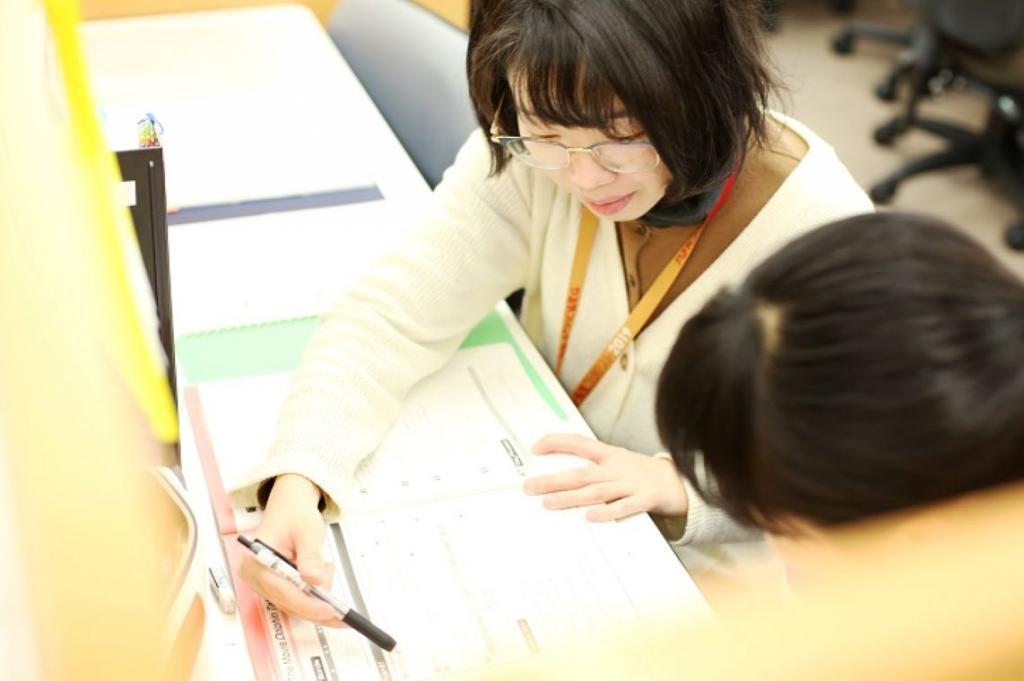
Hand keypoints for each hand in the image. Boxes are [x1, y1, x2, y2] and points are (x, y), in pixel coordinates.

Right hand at [238, 474, 343, 626]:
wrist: (290, 505)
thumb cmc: (295, 514)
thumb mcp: (307, 532)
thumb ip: (310, 557)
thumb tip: (316, 581)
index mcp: (256, 560)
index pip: (282, 590)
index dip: (307, 604)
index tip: (329, 610)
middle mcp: (255, 575)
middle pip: (287, 602)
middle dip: (315, 605)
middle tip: (342, 610)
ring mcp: (263, 582)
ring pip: (293, 603)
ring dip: (315, 597)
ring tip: (327, 568)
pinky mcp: (274, 584)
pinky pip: (294, 597)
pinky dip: (312, 592)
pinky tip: (322, 574)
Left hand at [523, 434, 688, 521]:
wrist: (678, 481)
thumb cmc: (640, 473)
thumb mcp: (617, 461)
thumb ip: (593, 466)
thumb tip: (560, 479)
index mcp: (609, 455)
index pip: (579, 443)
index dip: (557, 443)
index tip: (535, 449)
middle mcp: (617, 468)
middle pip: (581, 473)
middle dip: (553, 480)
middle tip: (530, 487)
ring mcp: (631, 483)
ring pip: (596, 491)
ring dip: (571, 497)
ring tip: (549, 503)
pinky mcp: (645, 499)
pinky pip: (625, 507)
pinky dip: (608, 512)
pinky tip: (591, 517)